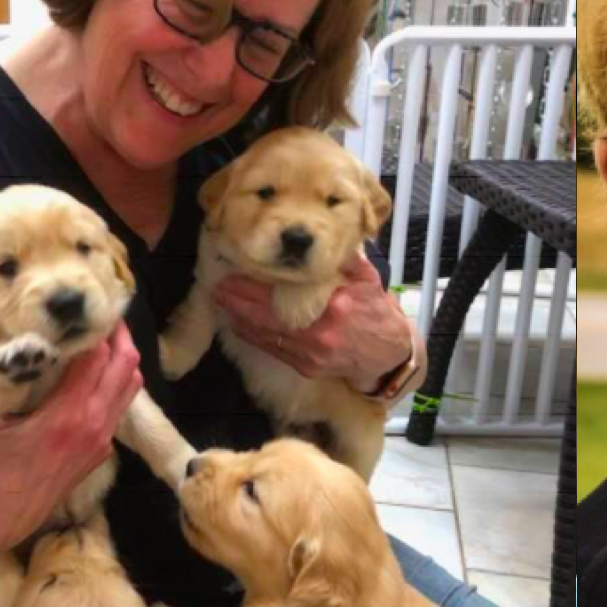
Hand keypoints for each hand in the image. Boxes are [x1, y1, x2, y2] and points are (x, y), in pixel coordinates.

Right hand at [0, 323, 141, 554]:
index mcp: (65, 417)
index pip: (98, 359)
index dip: (94, 331)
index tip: (82, 311)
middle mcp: (92, 427)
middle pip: (126, 366)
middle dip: (117, 336)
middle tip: (100, 315)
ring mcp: (101, 441)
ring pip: (130, 387)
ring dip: (121, 359)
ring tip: (101, 338)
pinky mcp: (101, 452)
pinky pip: (120, 408)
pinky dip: (115, 385)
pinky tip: (94, 373)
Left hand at [214, 252, 413, 390]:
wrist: (389, 356)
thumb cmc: (379, 315)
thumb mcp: (369, 282)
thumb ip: (350, 261)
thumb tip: (333, 238)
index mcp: (335, 308)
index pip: (285, 296)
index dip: (255, 287)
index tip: (236, 273)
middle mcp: (319, 334)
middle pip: (267, 317)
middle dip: (239, 303)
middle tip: (217, 288)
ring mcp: (311, 355)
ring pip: (266, 336)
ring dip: (240, 320)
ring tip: (221, 304)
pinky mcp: (306, 368)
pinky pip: (273, 350)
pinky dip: (253, 337)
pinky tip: (239, 325)